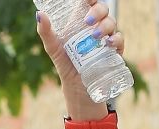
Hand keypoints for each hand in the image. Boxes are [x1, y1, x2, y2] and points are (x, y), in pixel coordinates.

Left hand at [37, 1, 120, 116]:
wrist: (78, 89)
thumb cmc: (66, 66)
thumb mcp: (53, 48)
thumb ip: (46, 32)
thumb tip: (39, 13)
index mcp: (82, 22)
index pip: (90, 3)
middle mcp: (95, 27)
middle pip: (103, 9)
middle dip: (98, 11)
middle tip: (87, 21)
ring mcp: (106, 38)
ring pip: (112, 22)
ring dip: (105, 26)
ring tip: (95, 36)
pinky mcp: (114, 51)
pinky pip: (119, 40)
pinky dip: (115, 39)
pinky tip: (108, 44)